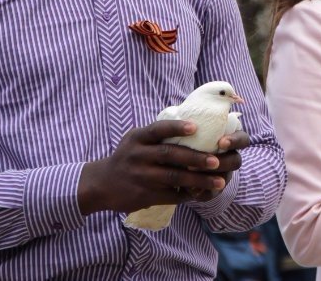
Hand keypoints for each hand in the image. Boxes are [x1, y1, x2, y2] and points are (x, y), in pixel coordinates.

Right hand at [78, 120, 230, 214]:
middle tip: (216, 161)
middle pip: (170, 154)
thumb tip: (193, 125)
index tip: (196, 127)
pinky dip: (188, 194)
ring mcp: (141, 176)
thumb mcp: (135, 140)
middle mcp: (138, 155)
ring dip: (199, 180)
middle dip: (196, 158)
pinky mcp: (143, 194)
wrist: (101, 184)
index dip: (176, 127)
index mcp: (138, 138)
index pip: (158, 129)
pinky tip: (203, 192)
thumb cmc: (127, 157)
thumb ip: (157, 134)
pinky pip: (170, 194)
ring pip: (174, 177)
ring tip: (219, 181)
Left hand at [188, 130, 250, 201]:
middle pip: (236, 161)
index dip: (235, 141)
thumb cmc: (193, 138)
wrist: (183, 161)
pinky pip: (213, 193)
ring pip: (225, 178)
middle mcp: (231, 158)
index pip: (242, 139)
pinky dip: (203, 192)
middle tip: (205, 161)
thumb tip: (190, 120)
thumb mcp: (198, 130)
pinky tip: (191, 190)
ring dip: (211, 177)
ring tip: (193, 173)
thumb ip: (199, 128)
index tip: (221, 142)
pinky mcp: (215, 189)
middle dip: (222, 162)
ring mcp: (225, 175)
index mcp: (231, 141)